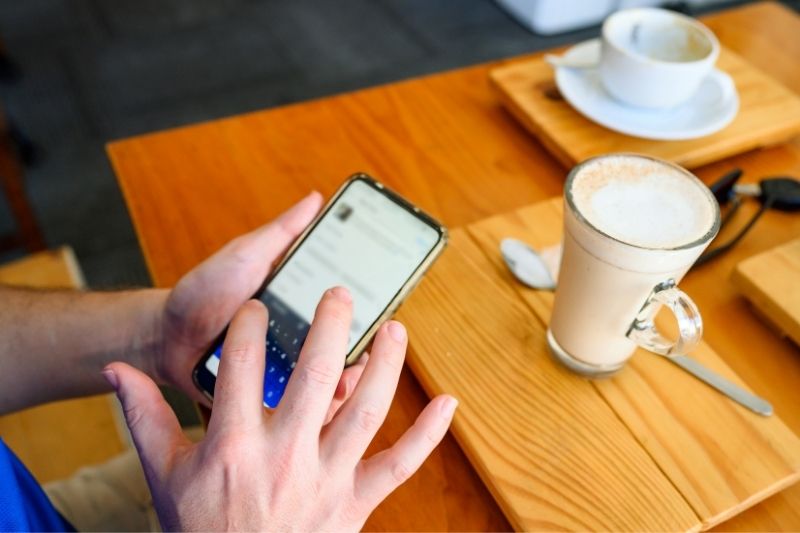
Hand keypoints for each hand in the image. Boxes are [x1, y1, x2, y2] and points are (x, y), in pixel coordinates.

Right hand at [105, 290, 457, 530]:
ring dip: (384, 366)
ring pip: (364, 411)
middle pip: (312, 375)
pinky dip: (427, 434)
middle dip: (328, 326)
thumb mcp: (163, 476)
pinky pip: (400, 465)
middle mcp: (284, 456)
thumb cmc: (201, 531)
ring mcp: (326, 479)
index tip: (256, 306)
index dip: (248, 326)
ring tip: (395, 328)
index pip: (240, 366)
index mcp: (233, 446)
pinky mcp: (356, 502)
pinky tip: (448, 402)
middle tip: (340, 292)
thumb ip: (144, 418)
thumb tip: (117, 371)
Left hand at [148, 192, 364, 415]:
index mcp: (299, 304)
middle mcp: (300, 338)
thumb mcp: (245, 257)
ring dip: (349, 378)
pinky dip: (319, 407)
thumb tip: (316, 198)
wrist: (165, 338)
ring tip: (355, 371)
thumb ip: (281, 233)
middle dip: (366, 344)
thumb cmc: (204, 292)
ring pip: (330, 379)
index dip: (369, 303)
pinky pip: (301, 408)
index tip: (390, 294)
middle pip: (345, 343)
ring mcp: (288, 371)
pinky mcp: (272, 400)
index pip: (345, 305)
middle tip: (379, 337)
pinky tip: (330, 400)